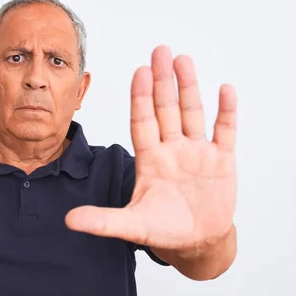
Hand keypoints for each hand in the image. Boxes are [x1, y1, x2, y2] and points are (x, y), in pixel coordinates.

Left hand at [65, 46, 236, 252]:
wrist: (197, 243)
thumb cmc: (163, 231)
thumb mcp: (131, 226)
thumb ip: (102, 221)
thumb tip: (69, 221)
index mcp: (150, 160)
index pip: (143, 121)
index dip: (140, 97)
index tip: (139, 72)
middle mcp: (172, 150)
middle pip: (166, 109)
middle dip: (162, 81)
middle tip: (160, 51)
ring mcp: (197, 153)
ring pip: (193, 113)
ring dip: (189, 88)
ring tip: (183, 61)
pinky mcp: (221, 161)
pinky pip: (225, 131)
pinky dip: (226, 112)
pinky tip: (225, 89)